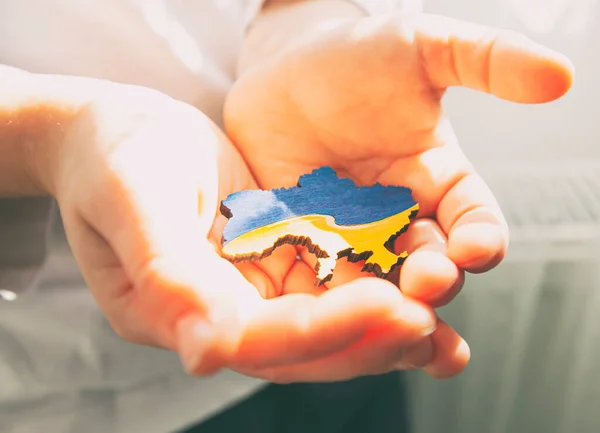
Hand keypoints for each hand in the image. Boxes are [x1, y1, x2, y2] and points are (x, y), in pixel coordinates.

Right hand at [11, 72, 441, 382]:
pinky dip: (370, 292)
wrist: (118, 129)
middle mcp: (214, 313)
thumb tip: (206, 355)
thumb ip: (167, 274)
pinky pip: (324, 283)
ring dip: (378, 328)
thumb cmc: (113, 155)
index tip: (382, 307)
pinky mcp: (271, 259)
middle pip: (295, 346)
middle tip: (426, 324)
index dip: (317, 331)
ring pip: (319, 324)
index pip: (252, 338)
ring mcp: (245, 288)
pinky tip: (415, 291)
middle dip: (362, 338)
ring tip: (438, 326)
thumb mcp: (134, 199)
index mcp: (170, 311)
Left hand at [224, 10, 573, 374]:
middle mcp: (400, 219)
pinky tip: (329, 327)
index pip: (473, 220)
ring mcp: (351, 237)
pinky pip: (320, 284)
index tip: (477, 247)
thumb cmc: (355, 57)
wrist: (283, 67)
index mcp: (438, 181)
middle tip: (427, 285)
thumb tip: (560, 75)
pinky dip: (329, 310)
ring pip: (379, 288)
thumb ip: (488, 61)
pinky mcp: (304, 245)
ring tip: (396, 334)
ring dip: (389, 315)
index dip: (480, 238)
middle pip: (429, 266)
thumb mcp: (422, 49)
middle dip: (433, 282)